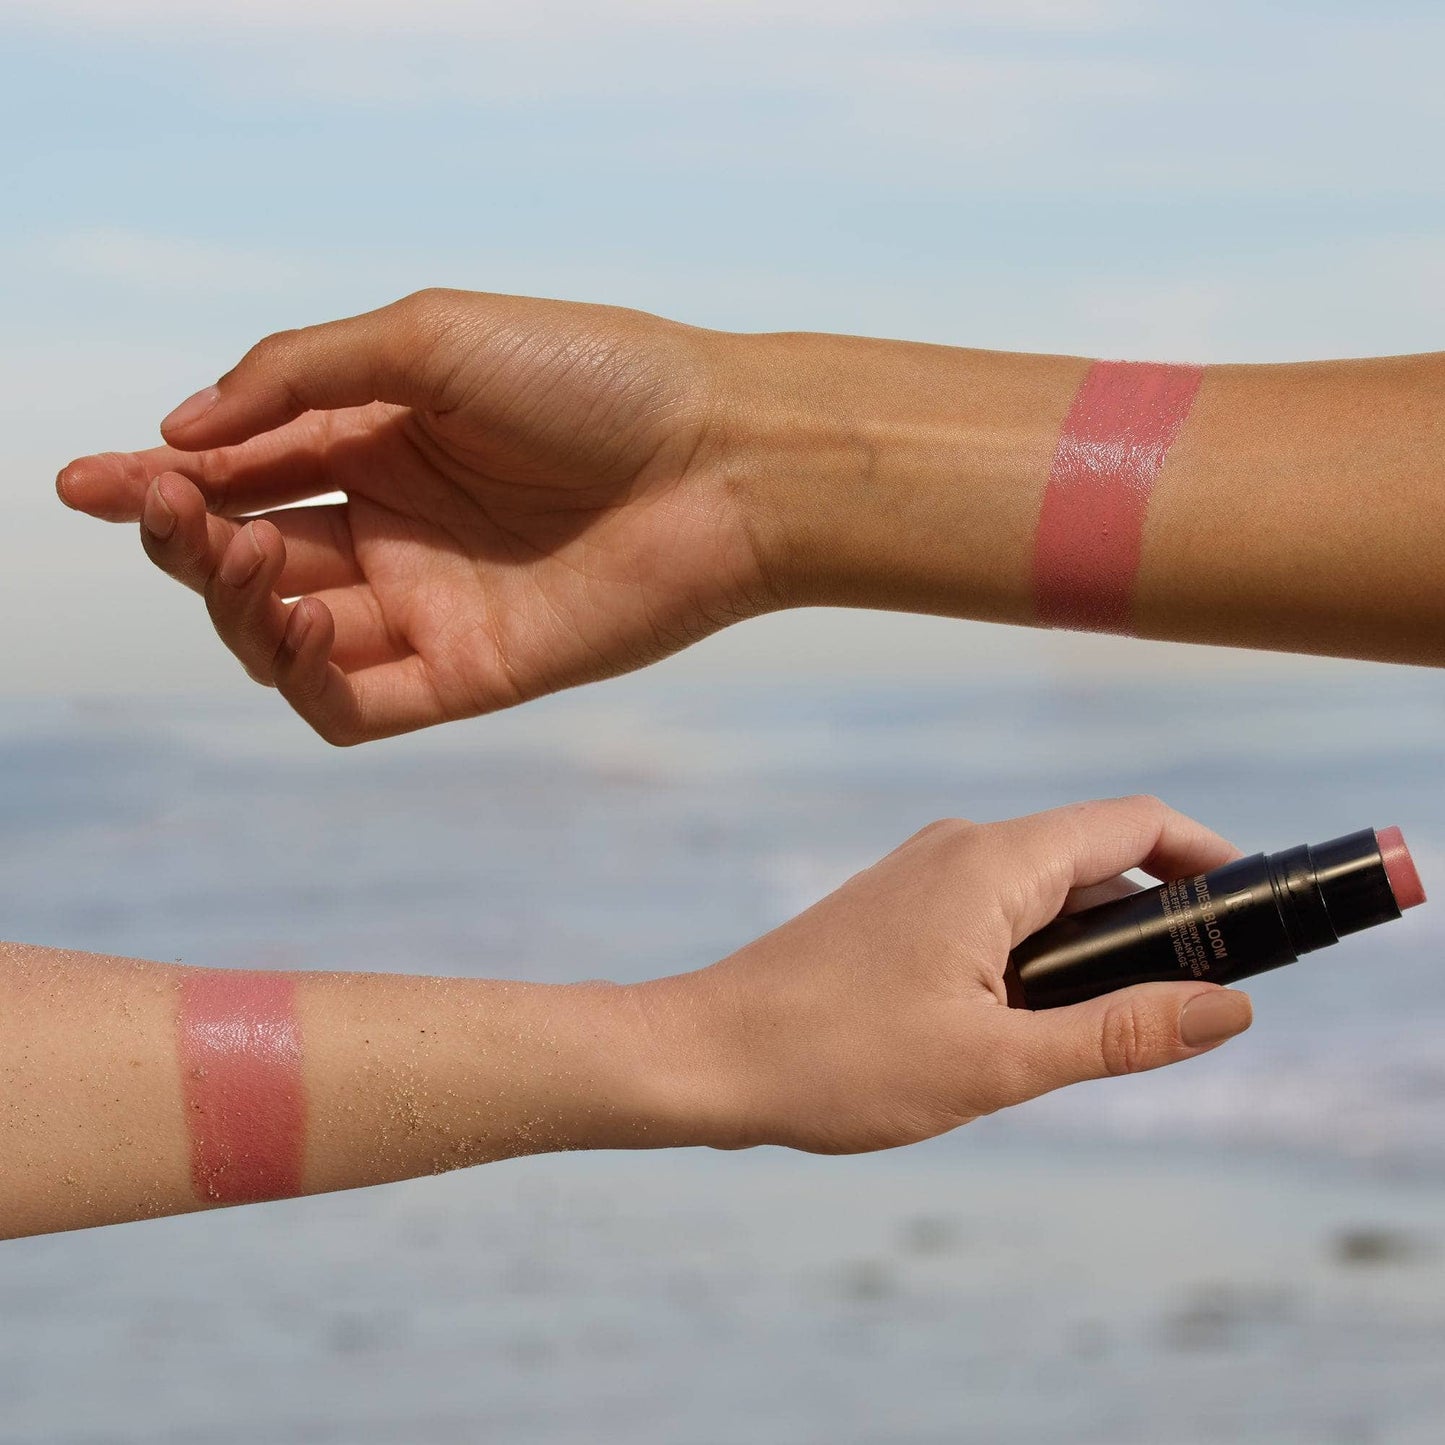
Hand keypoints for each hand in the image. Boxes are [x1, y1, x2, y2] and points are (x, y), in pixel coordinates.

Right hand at [57, 290, 770, 742]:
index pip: (245, 474)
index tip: (86, 478)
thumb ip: (299, 378)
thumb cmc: (594, 378)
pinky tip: (289, 624)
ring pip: (286, 634)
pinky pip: (355, 702)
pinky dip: (300, 677)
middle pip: (250, 557)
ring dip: (232, 600)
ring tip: (238, 551)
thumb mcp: (428, 340)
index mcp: (384, 444)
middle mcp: (399, 530)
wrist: (721, 459)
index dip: (162, 480)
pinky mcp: (469, 673)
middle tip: (162, 509)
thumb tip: (179, 431)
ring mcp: (431, 605)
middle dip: (186, 537)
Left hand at [672, 795, 1252, 1153]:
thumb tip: (1226, 1011)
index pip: (1135, 823)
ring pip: (1045, 894)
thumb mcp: (998, 1063)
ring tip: (1094, 1040)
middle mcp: (960, 848)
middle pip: (1095, 859)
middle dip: (1156, 922)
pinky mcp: (899, 908)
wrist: (707, 1053)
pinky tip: (1020, 1032)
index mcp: (993, 863)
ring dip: (1092, 952)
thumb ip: (1119, 1032)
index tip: (1253, 917)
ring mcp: (924, 875)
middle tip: (1189, 1005)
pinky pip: (996, 914)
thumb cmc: (836, 1059)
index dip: (1209, 859)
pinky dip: (1037, 957)